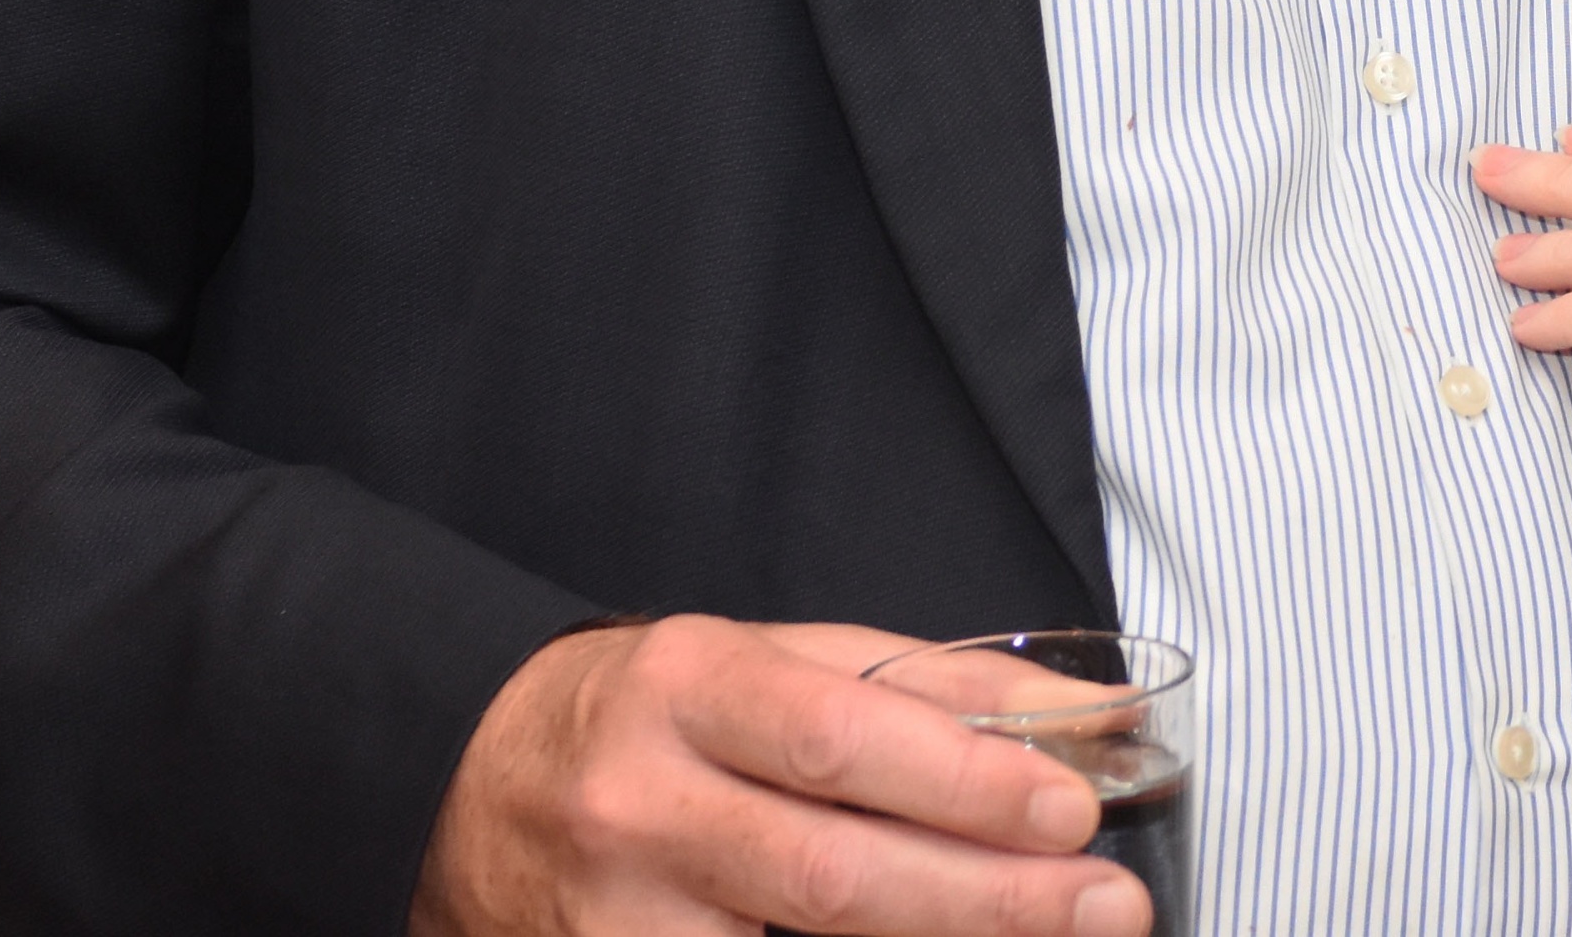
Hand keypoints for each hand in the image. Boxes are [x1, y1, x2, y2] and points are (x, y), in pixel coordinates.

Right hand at [408, 615, 1140, 936]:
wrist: (463, 782)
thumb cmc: (656, 716)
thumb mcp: (777, 660)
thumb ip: (935, 687)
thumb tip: (1099, 718)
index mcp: (690, 687)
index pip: (843, 735)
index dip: (965, 780)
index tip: (1075, 808)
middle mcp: (642, 804)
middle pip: (832, 869)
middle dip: (988, 897)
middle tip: (1108, 907)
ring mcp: (615, 917)